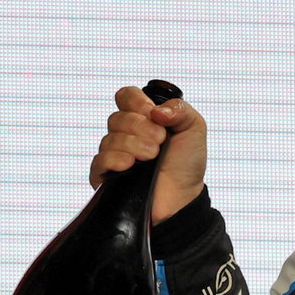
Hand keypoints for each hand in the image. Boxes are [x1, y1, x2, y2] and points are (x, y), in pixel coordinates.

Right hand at [89, 85, 207, 222]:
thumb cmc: (186, 165)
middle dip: (141, 128)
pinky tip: (131, 165)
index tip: (153, 114)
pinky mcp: (106, 175)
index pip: (125, 97)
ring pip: (110, 138)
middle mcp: (126, 133)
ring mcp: (114, 154)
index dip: (136, 101)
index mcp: (143, 118)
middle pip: (118, 117)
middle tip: (160, 142)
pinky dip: (116, 159)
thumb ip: (180, 109)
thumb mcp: (194, 129)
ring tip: (152, 157)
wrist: (182, 198)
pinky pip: (100, 160)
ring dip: (134, 145)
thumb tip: (156, 110)